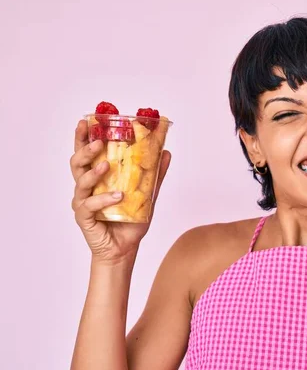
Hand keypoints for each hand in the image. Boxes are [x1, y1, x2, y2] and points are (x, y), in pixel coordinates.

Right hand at [70, 120, 170, 264]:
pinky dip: (104, 199)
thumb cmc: (131, 220)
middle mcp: (86, 187)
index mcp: (98, 177)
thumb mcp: (147, 194)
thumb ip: (155, 174)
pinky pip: (90, 205)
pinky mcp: (84, 217)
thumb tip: (166, 152)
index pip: (87, 153)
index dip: (83, 137)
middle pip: (77, 163)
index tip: (86, 121)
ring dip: (94, 172)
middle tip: (98, 142)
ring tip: (107, 165)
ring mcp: (83, 202)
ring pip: (81, 181)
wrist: (125, 248)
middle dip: (85, 149)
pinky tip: (117, 196)